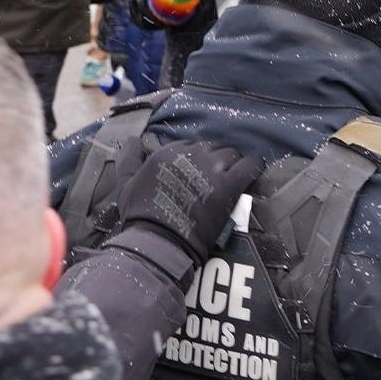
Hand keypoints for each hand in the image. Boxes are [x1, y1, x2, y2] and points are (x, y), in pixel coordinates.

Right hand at [117, 139, 262, 266]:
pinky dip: (254, 166)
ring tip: (232, 179)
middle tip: (215, 179)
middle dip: (216, 161)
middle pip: (214, 148)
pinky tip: (255, 170)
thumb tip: (132, 140)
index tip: (198, 173)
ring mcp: (213, 168)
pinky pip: (250, 166)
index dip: (198, 159)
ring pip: (232, 154)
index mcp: (169, 151)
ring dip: (233, 164)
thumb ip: (128, 158)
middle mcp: (192, 154)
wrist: (159, 239)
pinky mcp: (230, 185)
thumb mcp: (125, 182)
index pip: (193, 145)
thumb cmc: (140, 214)